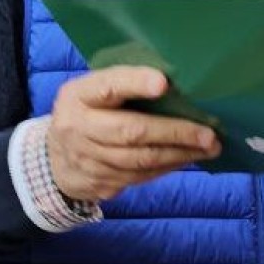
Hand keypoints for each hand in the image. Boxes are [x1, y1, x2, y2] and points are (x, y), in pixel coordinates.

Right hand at [47, 66, 220, 200]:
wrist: (54, 159)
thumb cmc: (90, 113)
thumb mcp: (94, 90)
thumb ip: (124, 85)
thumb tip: (177, 81)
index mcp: (79, 95)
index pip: (107, 87)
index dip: (135, 84)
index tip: (163, 83)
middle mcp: (79, 127)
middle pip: (131, 132)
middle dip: (175, 133)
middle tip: (208, 134)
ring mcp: (88, 159)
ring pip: (140, 160)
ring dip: (179, 154)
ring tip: (209, 148)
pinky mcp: (100, 182)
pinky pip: (141, 176)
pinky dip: (168, 167)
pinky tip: (187, 158)